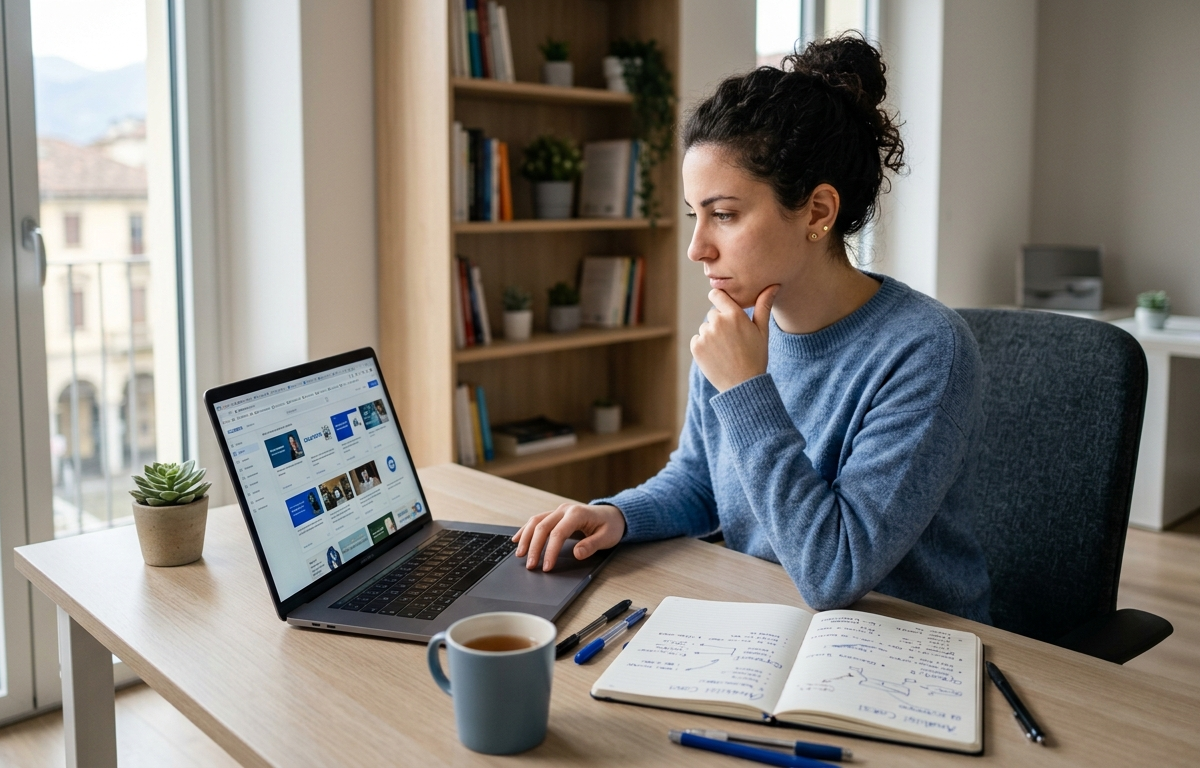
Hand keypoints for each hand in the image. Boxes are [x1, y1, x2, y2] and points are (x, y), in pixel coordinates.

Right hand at [511, 503, 625, 570]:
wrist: (613, 514)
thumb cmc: (611, 526)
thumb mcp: (607, 537)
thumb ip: (592, 545)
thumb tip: (577, 553)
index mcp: (577, 514)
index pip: (558, 533)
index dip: (550, 551)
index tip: (547, 567)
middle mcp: (565, 510)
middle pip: (542, 527)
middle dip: (534, 547)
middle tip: (531, 566)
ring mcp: (559, 511)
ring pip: (536, 522)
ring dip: (526, 538)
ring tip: (520, 555)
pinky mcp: (555, 514)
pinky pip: (536, 520)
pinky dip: (525, 530)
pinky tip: (517, 539)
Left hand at [690, 284, 778, 391]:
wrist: (743, 385)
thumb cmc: (756, 356)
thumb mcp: (762, 331)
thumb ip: (763, 306)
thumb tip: (773, 285)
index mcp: (734, 314)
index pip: (716, 294)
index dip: (719, 300)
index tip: (723, 307)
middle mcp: (718, 322)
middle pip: (713, 314)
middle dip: (720, 323)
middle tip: (732, 341)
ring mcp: (705, 334)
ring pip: (705, 328)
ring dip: (712, 336)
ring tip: (726, 351)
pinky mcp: (696, 346)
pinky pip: (697, 339)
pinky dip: (704, 346)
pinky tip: (717, 356)